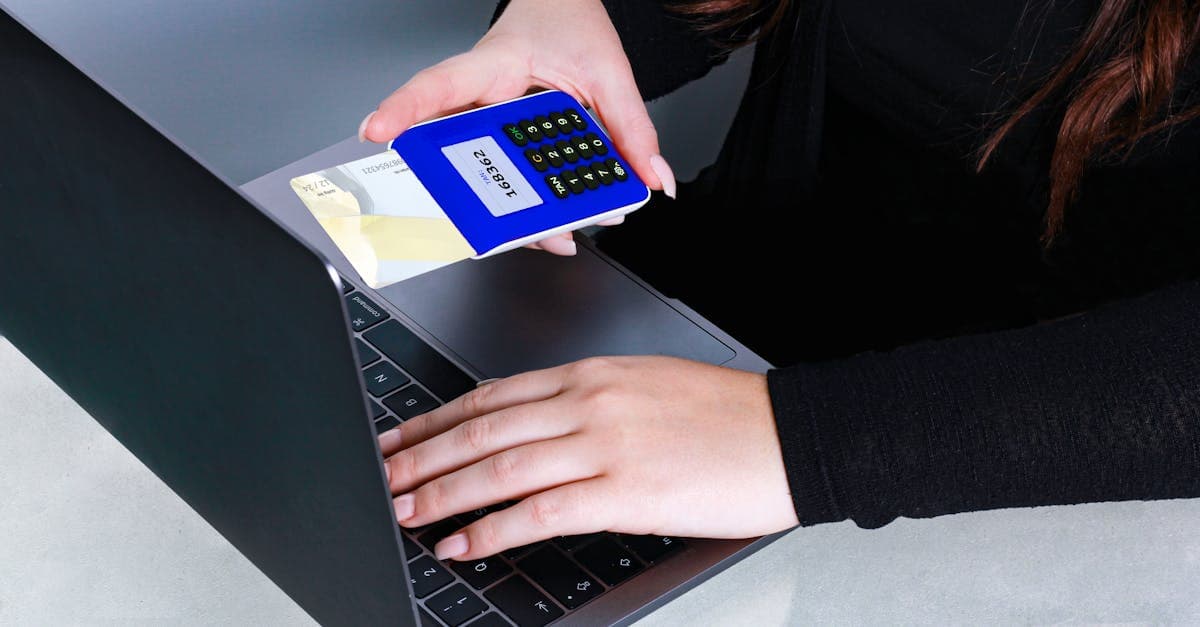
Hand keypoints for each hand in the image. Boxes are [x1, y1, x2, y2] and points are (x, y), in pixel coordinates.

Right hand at [358, 0, 676, 255]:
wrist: (566, 8)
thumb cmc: (567, 24)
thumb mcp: (608, 70)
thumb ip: (632, 125)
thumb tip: (651, 175)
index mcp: (491, 66)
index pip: (438, 85)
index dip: (404, 109)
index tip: (377, 131)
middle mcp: (480, 100)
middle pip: (459, 156)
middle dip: (477, 200)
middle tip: (493, 231)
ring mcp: (489, 125)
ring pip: (485, 178)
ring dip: (516, 213)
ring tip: (554, 234)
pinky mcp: (507, 143)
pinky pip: (510, 180)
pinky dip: (535, 206)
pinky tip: (559, 224)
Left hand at [378, 356, 798, 560]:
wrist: (788, 433)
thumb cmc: (725, 414)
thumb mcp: (646, 387)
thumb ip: (587, 402)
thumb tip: (533, 430)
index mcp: (591, 374)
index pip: (492, 396)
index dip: (436, 420)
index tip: (402, 438)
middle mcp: (588, 402)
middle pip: (482, 430)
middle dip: (422, 458)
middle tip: (384, 478)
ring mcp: (604, 444)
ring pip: (498, 468)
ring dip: (442, 493)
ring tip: (406, 512)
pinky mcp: (625, 491)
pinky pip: (539, 511)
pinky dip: (491, 529)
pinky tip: (464, 543)